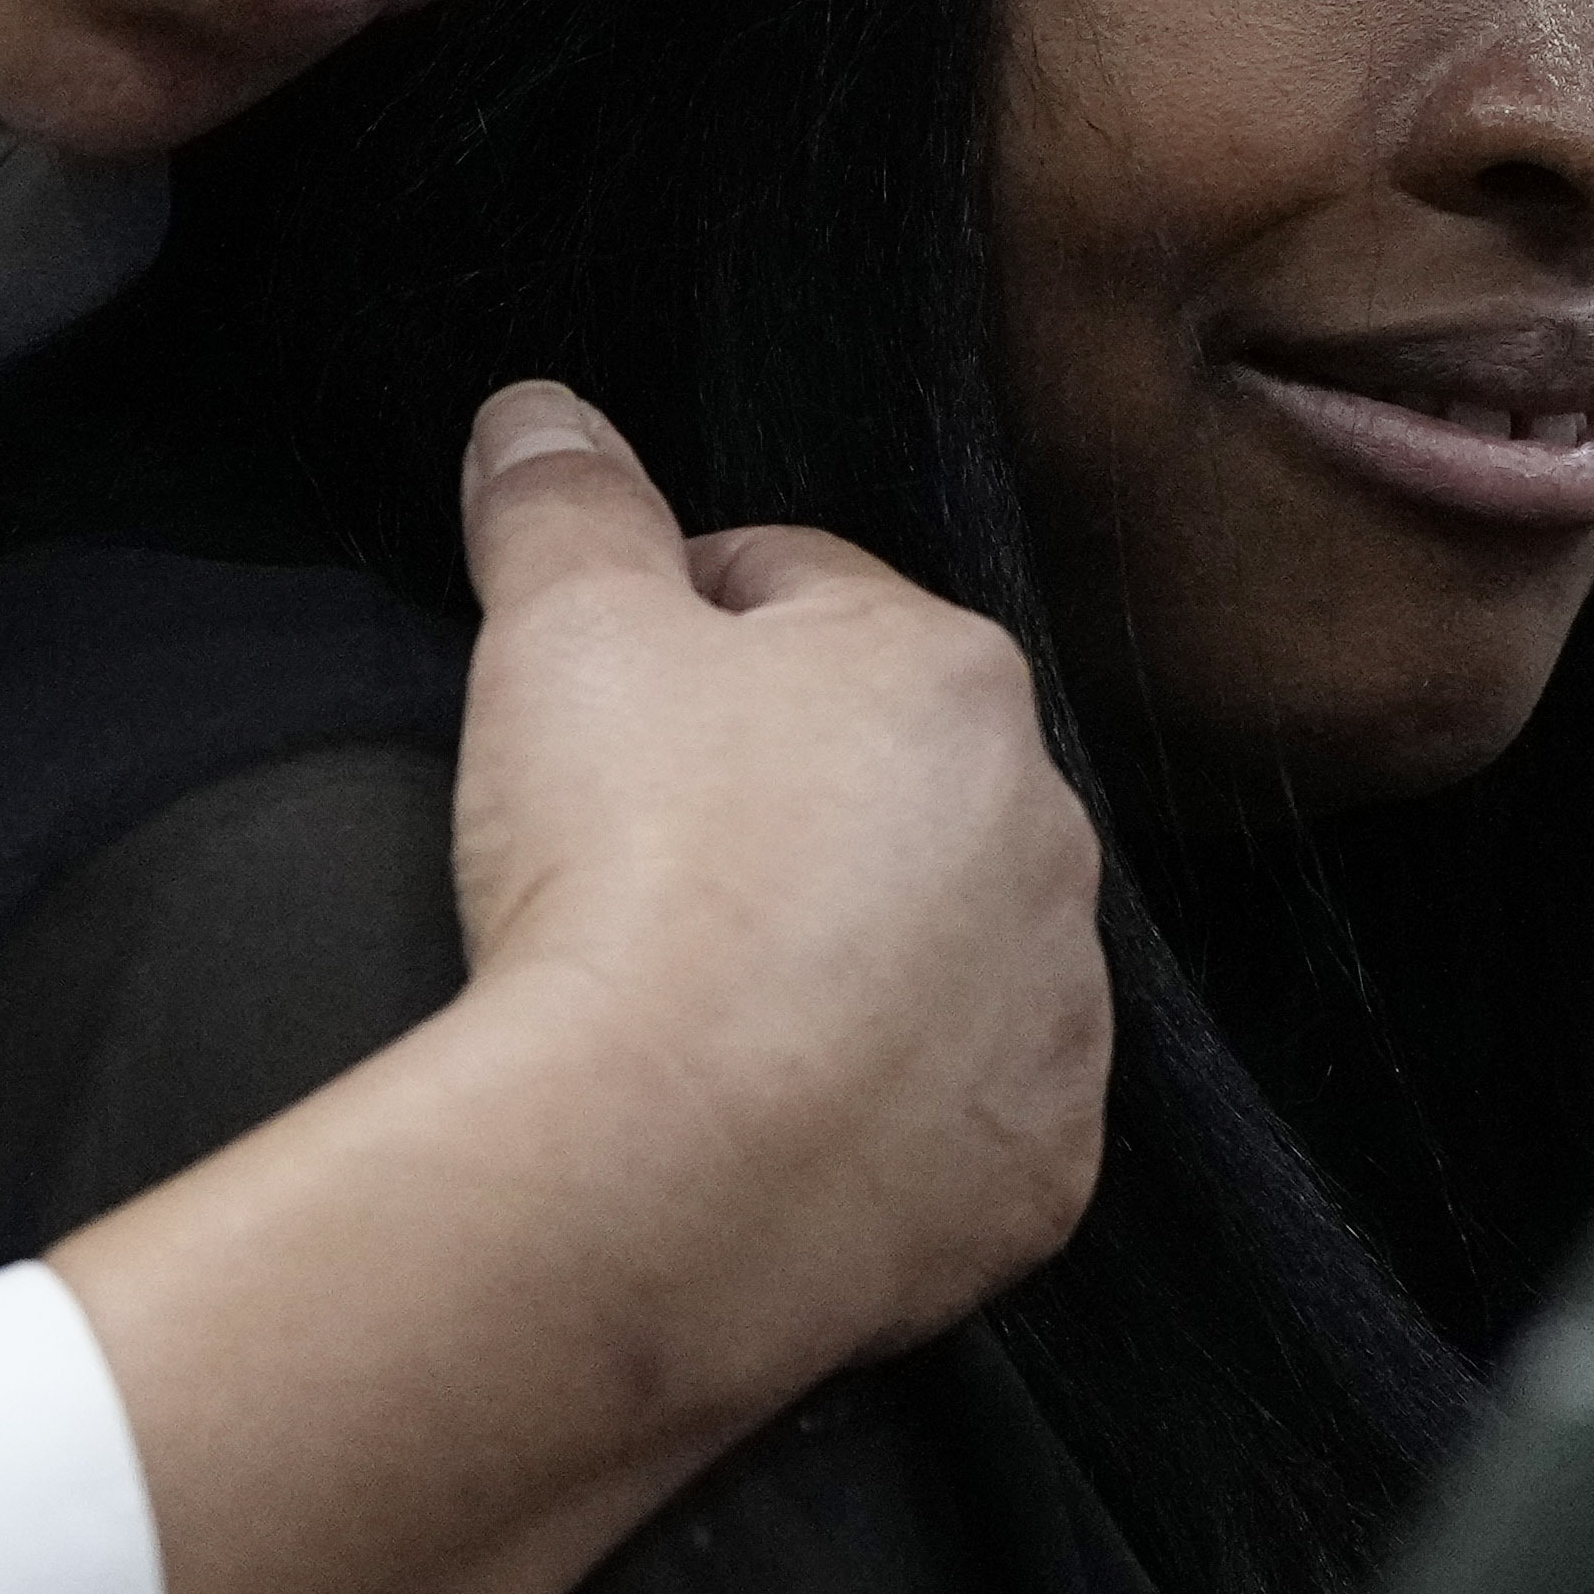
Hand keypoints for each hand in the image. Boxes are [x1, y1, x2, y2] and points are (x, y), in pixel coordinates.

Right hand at [439, 380, 1110, 1415]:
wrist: (658, 1178)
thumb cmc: (626, 878)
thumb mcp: (558, 628)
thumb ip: (558, 499)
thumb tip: (539, 415)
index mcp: (951, 674)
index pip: (794, 596)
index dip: (670, 631)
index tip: (595, 707)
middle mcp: (1044, 832)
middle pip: (874, 775)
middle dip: (767, 796)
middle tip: (627, 862)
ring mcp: (1054, 1014)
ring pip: (929, 946)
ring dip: (834, 957)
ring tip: (693, 1002)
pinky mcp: (1036, 1170)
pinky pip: (952, 1116)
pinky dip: (872, 1114)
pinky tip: (759, 1116)